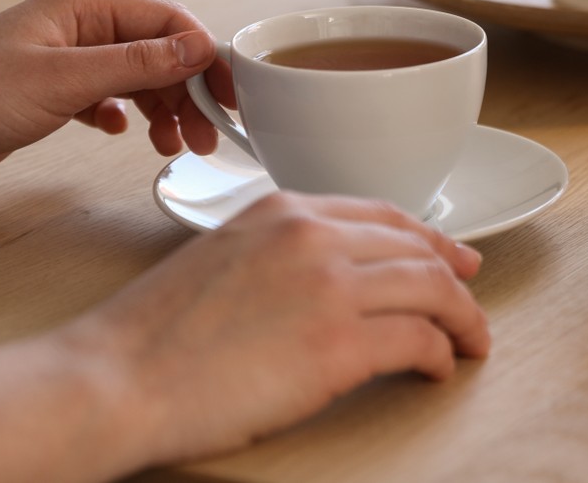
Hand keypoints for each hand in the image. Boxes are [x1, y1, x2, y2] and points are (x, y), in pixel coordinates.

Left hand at [0, 0, 232, 199]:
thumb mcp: (62, 81)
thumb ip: (136, 65)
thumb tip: (197, 49)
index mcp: (82, 6)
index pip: (167, 21)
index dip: (205, 55)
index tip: (231, 95)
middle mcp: (77, 27)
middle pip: (158, 51)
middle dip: (189, 90)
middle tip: (207, 134)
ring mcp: (64, 60)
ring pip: (137, 77)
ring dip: (164, 108)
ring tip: (174, 145)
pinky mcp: (50, 94)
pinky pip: (109, 97)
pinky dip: (127, 116)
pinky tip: (125, 134)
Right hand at [0, 193, 490, 482]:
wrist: (115, 378)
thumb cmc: (152, 335)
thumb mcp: (221, 257)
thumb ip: (279, 252)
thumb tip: (330, 276)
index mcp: (283, 210)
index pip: (381, 213)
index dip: (427, 238)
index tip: (451, 257)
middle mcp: (313, 236)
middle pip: (416, 247)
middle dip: (455, 276)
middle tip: (473, 301)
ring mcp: (330, 286)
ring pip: (431, 288)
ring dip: (462, 317)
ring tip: (471, 341)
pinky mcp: (339, 345)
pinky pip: (418, 340)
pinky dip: (440, 354)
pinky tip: (439, 368)